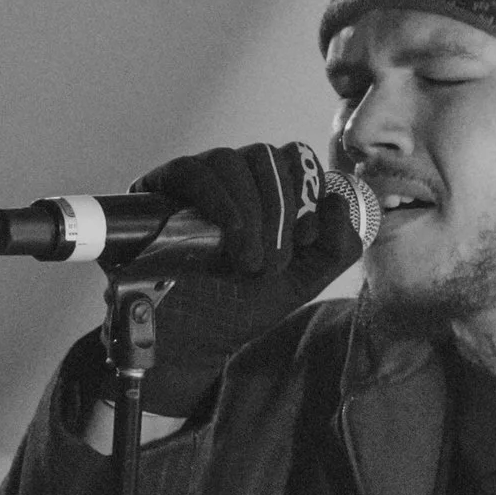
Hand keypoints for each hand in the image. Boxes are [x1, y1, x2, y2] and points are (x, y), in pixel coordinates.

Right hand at [125, 141, 367, 410]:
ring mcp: (196, 181)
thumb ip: (337, 247)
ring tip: (247, 260)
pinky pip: (192, 170)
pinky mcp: (158, 189)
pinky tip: (230, 229)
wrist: (189, 339)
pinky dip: (218, 196)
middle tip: (272, 262)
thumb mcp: (304, 281)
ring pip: (231, 159)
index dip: (308, 189)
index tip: (307, 238)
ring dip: (250, 211)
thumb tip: (336, 199)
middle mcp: (233, 179)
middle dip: (280, 209)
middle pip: (267, 155)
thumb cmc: (242, 307)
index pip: (296, 156)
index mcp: (268, 191)